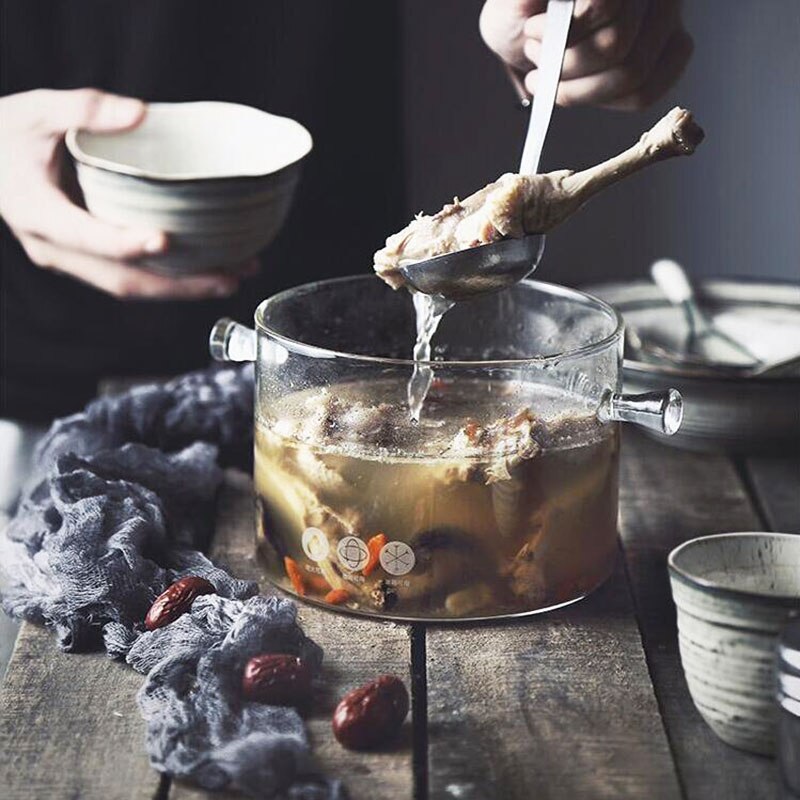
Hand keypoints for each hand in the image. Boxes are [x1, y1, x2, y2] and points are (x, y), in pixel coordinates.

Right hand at [0, 89, 245, 298]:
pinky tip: (205, 270)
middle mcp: (55, 248)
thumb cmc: (4, 135)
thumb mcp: (35, 110)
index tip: (164, 239)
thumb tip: (138, 113)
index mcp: (39, 212)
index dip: (125, 242)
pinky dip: (168, 280)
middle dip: (179, 285)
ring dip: (182, 289)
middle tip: (229, 275)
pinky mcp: (86, 260)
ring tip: (232, 277)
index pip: (87, 236)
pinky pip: (129, 279)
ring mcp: (72, 260)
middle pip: (122, 280)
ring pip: (130, 287)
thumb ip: (84, 109)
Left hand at [479, 0, 692, 109]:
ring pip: (631, 75)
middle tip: (538, 60)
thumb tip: (530, 5)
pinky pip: (643, 94)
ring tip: (549, 77)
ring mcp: (668, 21)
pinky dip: (601, 101)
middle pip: (615, 45)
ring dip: (578, 88)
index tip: (532, 31)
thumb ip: (524, 2)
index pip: (603, 6)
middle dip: (566, 64)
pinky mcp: (669, 55)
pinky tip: (573, 90)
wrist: (530, 23)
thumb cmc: (526, 9)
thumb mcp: (516, 2)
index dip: (566, 31)